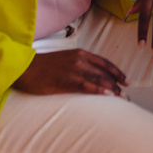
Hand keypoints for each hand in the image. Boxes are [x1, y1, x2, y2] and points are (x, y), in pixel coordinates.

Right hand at [13, 50, 127, 95]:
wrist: (26, 68)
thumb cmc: (44, 66)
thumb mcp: (66, 59)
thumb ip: (80, 64)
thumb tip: (93, 75)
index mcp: (81, 53)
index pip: (105, 63)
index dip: (117, 72)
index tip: (126, 81)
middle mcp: (80, 60)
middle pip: (105, 72)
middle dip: (117, 84)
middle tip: (126, 95)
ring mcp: (74, 70)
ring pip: (99, 79)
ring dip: (113, 89)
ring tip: (122, 98)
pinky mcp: (66, 81)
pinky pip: (87, 86)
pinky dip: (100, 91)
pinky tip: (109, 96)